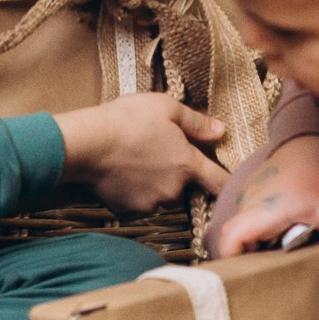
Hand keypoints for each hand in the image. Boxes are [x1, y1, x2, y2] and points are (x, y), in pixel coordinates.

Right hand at [54, 94, 229, 211]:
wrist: (87, 143)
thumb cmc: (127, 120)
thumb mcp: (166, 107)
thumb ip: (197, 122)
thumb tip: (221, 131)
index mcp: (187, 164)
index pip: (218, 182)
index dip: (226, 184)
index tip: (231, 186)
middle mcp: (174, 189)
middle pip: (184, 188)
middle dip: (176, 176)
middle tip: (156, 154)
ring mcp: (150, 203)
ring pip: (161, 197)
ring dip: (155, 186)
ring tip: (135, 163)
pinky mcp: (128, 211)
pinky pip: (138, 205)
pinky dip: (133, 194)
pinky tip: (121, 175)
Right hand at [211, 134, 318, 279]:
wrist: (312, 143)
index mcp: (264, 209)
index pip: (230, 239)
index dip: (233, 261)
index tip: (252, 276)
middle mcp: (248, 202)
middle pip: (230, 241)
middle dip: (246, 261)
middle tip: (269, 276)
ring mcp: (245, 197)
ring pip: (237, 232)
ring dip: (252, 247)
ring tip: (276, 258)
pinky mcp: (248, 196)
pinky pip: (243, 222)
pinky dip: (255, 235)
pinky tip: (276, 240)